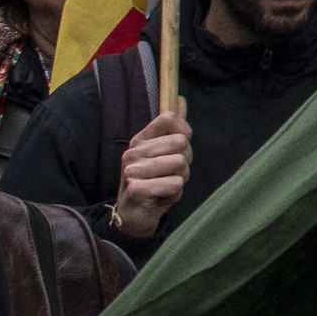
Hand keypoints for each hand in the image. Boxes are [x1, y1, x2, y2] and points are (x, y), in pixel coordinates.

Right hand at [109, 106, 190, 241]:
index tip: (177, 149)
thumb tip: (180, 99)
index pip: (169, 118)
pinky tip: (160, 197)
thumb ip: (173, 127)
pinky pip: (176, 184)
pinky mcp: (136, 189)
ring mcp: (132, 170)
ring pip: (180, 164)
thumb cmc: (153, 181)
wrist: (134, 216)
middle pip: (181, 143)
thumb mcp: (164, 152)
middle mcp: (133, 152)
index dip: (184, 133)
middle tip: (169, 174)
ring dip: (180, 179)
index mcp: (140, 140)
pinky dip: (174, 193)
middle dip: (185, 162)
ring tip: (165, 185)